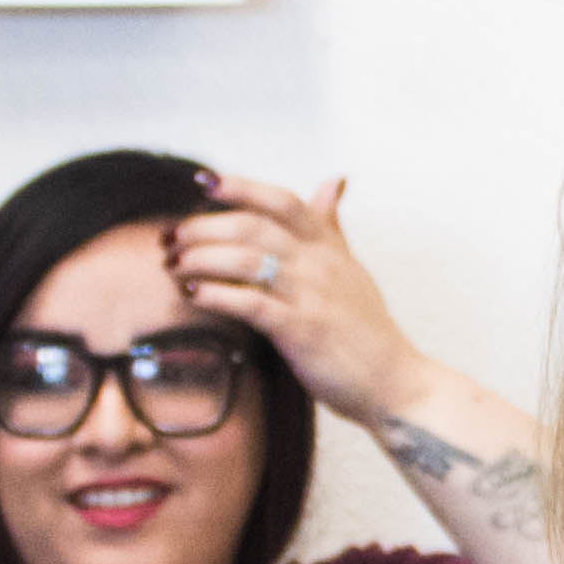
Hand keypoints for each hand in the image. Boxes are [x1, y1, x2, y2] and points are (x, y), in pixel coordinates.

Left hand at [166, 170, 427, 430]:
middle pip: (251, 225)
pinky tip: (191, 293)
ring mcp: (311, 295)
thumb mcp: (352, 268)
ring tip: (172, 266)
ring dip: (199, 258)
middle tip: (169, 239)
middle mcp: (319, 263)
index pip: (281, 200)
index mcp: (328, 246)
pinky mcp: (302, 330)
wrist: (395, 382)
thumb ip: (332, 227)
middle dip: (201, 227)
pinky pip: (250, 303)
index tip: (201, 181)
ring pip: (244, 259)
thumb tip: (333, 180)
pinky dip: (215, 294)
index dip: (239, 186)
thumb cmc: (367, 330)